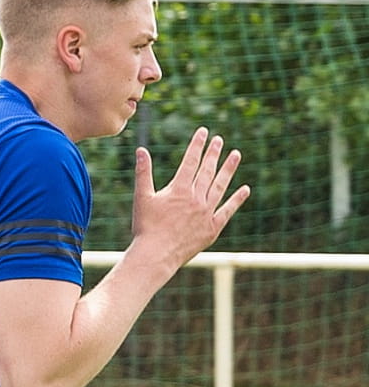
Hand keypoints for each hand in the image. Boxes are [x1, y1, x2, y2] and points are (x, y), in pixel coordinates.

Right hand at [130, 126, 248, 272]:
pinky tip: (245, 189)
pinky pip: (227, 210)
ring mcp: (207, 213)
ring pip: (220, 186)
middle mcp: (196, 198)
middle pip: (207, 171)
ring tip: (236, 155)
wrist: (156, 255)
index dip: (197, 145)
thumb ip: (143, 173)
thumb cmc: (145, 227)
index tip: (204, 132)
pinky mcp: (212, 228)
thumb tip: (141, 150)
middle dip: (213, 153)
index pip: (191, 162)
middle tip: (219, 140)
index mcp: (179, 190)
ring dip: (229, 169)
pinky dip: (237, 199)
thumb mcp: (142, 198)